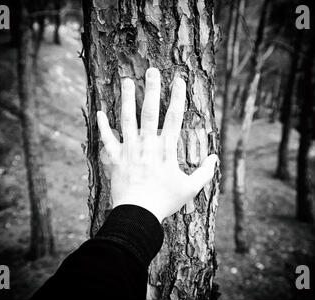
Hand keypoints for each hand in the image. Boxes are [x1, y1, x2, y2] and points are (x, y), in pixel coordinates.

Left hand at [97, 68, 217, 222]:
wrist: (138, 214)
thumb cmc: (164, 201)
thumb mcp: (189, 189)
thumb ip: (204, 173)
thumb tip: (215, 158)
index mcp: (166, 149)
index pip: (175, 118)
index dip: (178, 97)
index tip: (180, 80)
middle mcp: (147, 144)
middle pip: (150, 112)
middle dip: (152, 90)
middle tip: (152, 70)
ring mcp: (129, 150)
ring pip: (127, 119)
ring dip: (127, 99)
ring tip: (126, 80)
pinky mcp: (115, 159)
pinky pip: (107, 140)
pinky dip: (103, 126)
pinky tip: (99, 112)